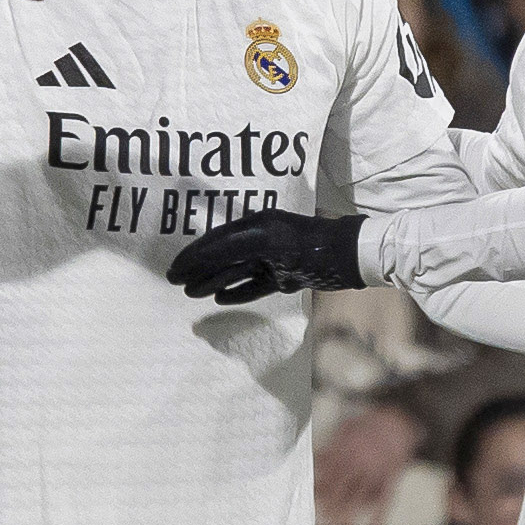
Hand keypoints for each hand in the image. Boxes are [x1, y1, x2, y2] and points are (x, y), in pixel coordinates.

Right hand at [168, 210, 366, 304]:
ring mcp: (275, 259)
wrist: (351, 256)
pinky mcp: (288, 276)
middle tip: (175, 282)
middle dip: (198, 268)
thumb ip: (233, 249)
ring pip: (237, 271)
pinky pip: (257, 285)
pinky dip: (240, 291)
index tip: (173, 268)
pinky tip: (222, 298)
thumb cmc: (310, 246)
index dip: (194, 254)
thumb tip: (202, 255)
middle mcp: (262, 240)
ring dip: (214, 281)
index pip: (217, 241)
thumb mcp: (267, 244)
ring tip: (192, 293)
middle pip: (223, 256)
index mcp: (257, 226)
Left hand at [316, 400, 422, 524]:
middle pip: (339, 486)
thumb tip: (312, 457)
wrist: (400, 420)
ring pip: (359, 496)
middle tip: (318, 514)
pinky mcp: (391, 478)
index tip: (307, 495)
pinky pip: (385, 500)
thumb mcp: (346, 426)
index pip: (325, 471)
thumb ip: (331, 443)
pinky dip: (380, 516)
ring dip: (347, 512)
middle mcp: (359, 462)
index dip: (316, 483)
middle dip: (327, 501)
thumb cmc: (370, 423)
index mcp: (346, 448)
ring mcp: (376, 471)